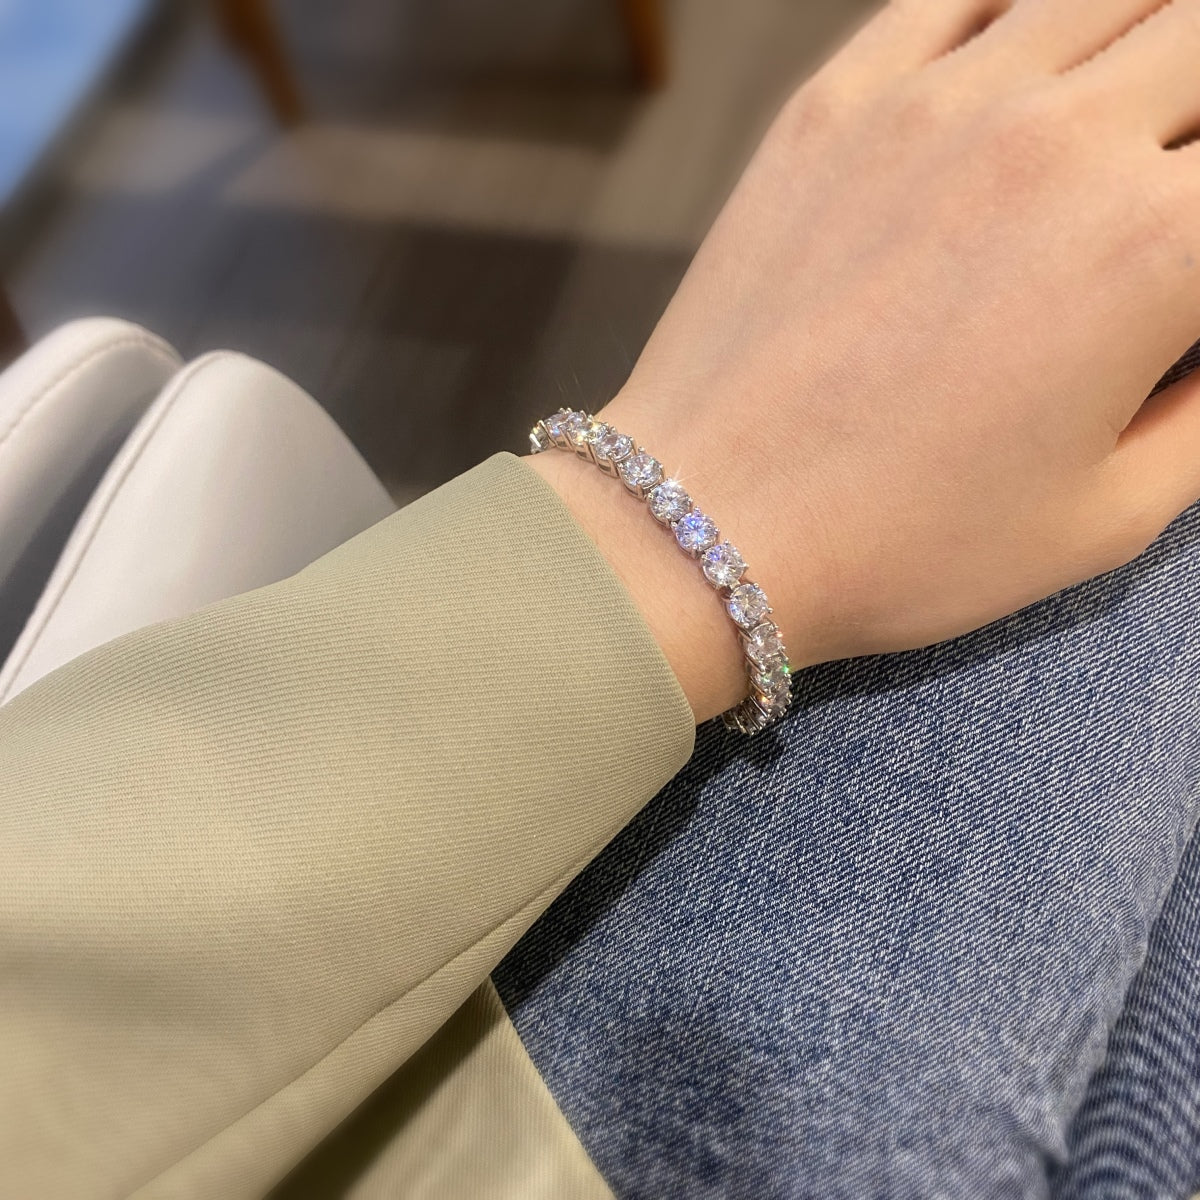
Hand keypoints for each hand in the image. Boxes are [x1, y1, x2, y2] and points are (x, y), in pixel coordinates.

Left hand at [530, 0, 1199, 722]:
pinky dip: (1017, 12)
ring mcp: (934, 102)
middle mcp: (1060, 140)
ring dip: (1140, 48)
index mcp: (1156, 246)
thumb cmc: (907, 545)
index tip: (1185, 275)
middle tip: (1164, 193)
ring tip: (1116, 123)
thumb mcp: (1107, 518)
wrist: (712, 524)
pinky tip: (1023, 63)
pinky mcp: (835, 102)